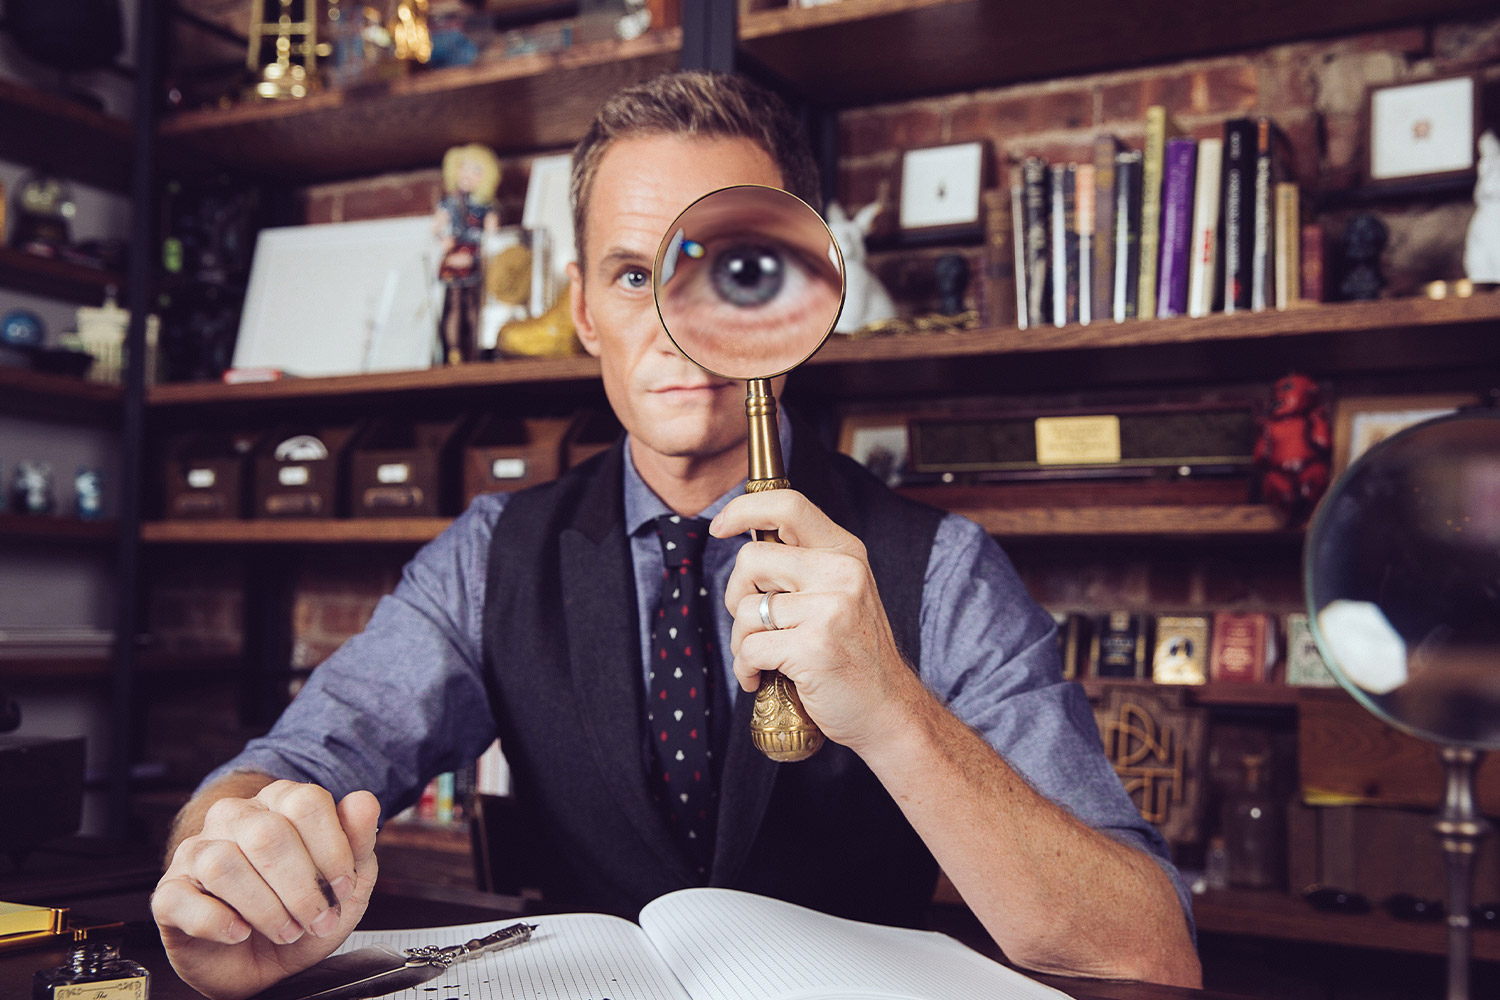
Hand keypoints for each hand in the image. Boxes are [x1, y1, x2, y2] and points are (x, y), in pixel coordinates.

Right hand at [151, 781, 380, 999]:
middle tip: (316, 919)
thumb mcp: (347, 882)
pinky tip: (240, 932)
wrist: (267, 967)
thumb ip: (358, 840)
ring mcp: (195, 853)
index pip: (305, 802)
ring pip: (224, 865)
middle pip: (268, 834)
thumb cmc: (304, 914)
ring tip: (286, 930)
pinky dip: (219, 923)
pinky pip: (183, 900)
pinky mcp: (169, 894)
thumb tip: (364, 802)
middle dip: (301, 888)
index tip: (343, 887)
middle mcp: (234, 818)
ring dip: (265, 909)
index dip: (332, 849)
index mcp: (279, 803)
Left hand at [710, 489, 927, 754]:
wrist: (887, 710)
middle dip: (735, 594)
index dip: (743, 510)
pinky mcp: (814, 648)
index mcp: (845, 553)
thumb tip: (747, 543)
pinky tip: (760, 678)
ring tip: (761, 658)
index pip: (787, 505)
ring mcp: (830, 610)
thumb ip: (804, 566)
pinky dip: (745, 669)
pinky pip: (750, 648)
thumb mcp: (841, 593)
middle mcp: (840, 574)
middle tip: (751, 622)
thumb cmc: (854, 654)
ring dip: (740, 640)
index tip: (720, 527)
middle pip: (752, 558)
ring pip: (745, 608)